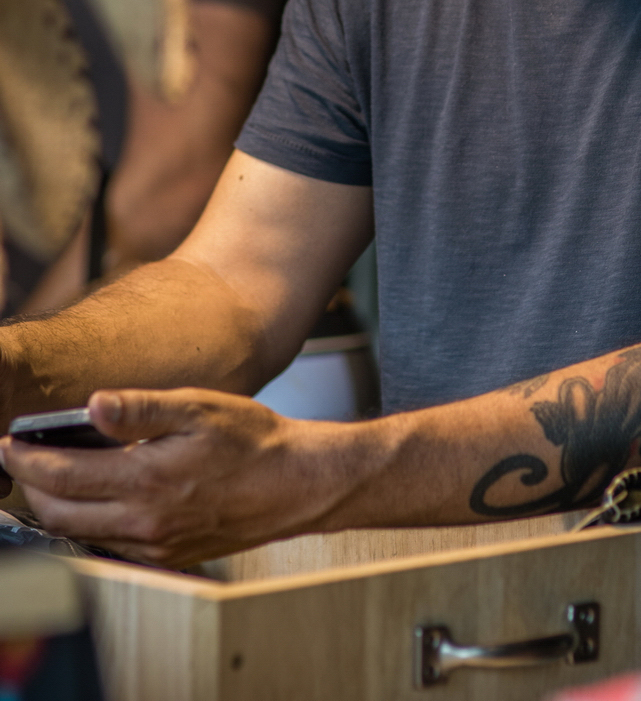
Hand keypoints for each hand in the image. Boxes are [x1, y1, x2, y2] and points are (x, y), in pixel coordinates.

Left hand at [0, 387, 346, 565]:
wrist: (295, 483)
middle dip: (29, 487)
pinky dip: (86, 523)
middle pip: (58, 515)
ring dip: (54, 508)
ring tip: (46, 477)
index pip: (62, 476)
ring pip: (79, 535)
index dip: (25, 460)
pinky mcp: (167, 554)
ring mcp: (154, 543)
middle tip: (18, 460)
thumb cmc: (253, 441)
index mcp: (147, 480)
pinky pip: (109, 544)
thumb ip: (141, 407)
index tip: (9, 443)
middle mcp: (145, 520)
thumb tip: (93, 404)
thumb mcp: (198, 408)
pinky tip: (94, 499)